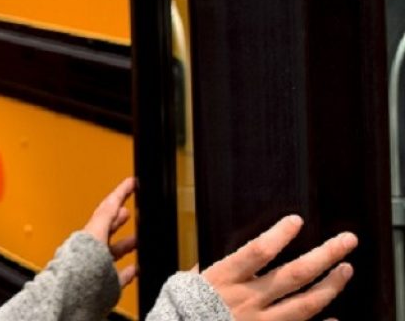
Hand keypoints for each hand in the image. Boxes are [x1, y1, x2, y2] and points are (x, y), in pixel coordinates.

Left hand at [83, 177, 137, 287]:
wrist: (71, 292)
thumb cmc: (79, 262)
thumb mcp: (96, 232)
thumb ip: (106, 216)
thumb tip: (114, 199)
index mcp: (90, 232)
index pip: (107, 208)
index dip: (120, 193)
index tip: (130, 182)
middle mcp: (92, 247)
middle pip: (107, 229)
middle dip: (119, 219)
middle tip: (129, 210)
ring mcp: (97, 265)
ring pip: (113, 251)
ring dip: (126, 244)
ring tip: (138, 239)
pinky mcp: (103, 284)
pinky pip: (118, 275)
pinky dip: (128, 271)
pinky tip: (135, 269)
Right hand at [201, 215, 356, 319]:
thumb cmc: (184, 308)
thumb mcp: (189, 282)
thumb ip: (207, 267)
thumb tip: (215, 251)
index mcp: (224, 279)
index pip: (258, 252)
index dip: (279, 235)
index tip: (296, 220)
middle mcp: (247, 300)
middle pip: (294, 275)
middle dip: (325, 255)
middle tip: (347, 240)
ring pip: (305, 304)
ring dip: (331, 286)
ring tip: (346, 269)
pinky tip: (336, 318)